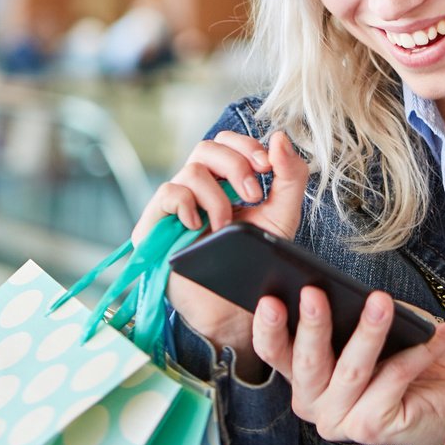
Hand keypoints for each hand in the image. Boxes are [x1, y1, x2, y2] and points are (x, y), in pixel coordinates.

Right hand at [134, 130, 306, 363]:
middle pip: (207, 148)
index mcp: (223, 181)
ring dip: (217, 196)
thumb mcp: (282, 216)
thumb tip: (279, 137)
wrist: (231, 307)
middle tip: (253, 195)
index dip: (246, 146)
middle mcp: (196, 187)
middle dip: (236, 165)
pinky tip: (199, 225)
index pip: (227, 142)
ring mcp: (174, 205)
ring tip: (226, 225)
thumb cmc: (252, 259)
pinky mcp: (154, 225)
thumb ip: (290, 177)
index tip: (267, 166)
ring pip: (191, 171)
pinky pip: (167, 194)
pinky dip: (187, 203)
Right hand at [252, 287, 444, 444]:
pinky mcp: (372, 428)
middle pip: (307, 362)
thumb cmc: (408, 352)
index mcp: (304, 375)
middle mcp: (313, 403)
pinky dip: (417, 352)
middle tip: (314, 292)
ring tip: (382, 301)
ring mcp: (341, 421)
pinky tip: (437, 332)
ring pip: (351, 370)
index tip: (269, 300)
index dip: (268, 328)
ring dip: (368, 332)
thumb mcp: (373, 326)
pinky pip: (393, 379)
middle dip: (311, 325)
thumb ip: (352, 316)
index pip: (275, 351)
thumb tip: (342, 293)